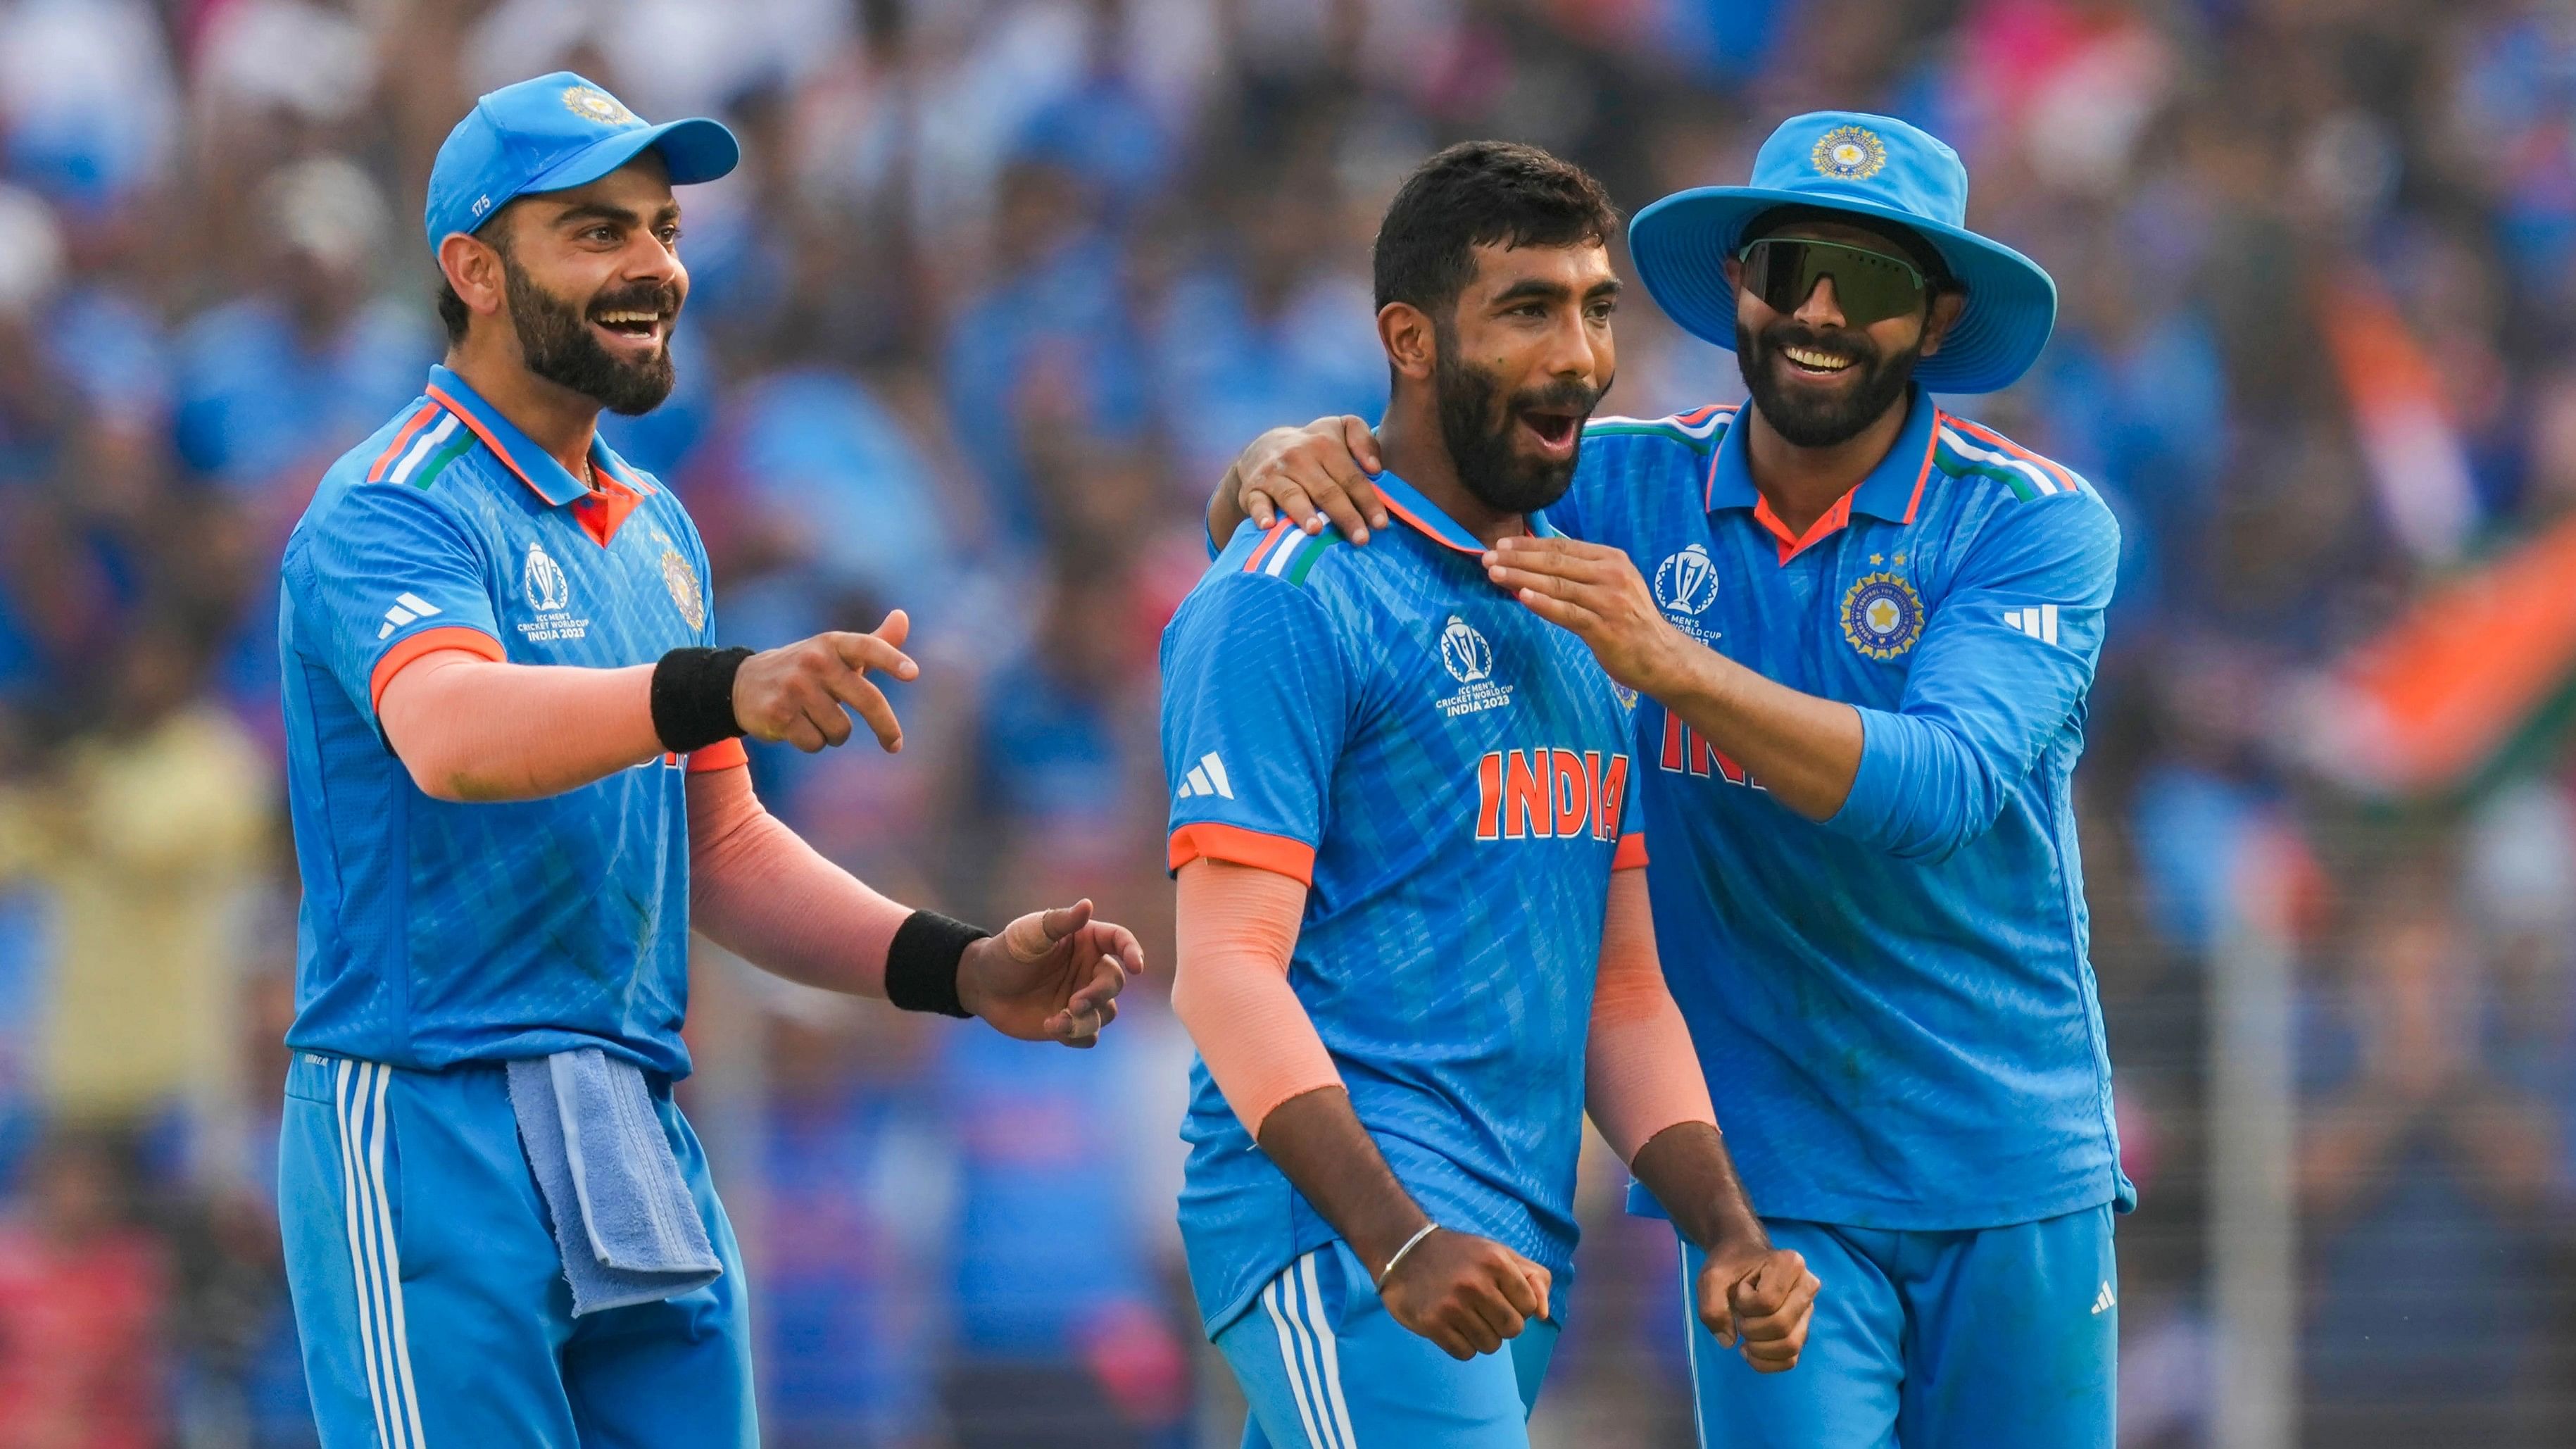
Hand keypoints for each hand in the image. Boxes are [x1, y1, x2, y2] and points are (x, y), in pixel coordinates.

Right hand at [731, 610, 917, 752]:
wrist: (745, 683)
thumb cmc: (807, 670)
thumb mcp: (837, 653)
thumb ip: (875, 642)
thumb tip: (902, 617)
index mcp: (833, 643)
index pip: (867, 646)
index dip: (891, 660)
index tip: (913, 674)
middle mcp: (815, 661)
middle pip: (866, 699)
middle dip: (886, 727)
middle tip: (895, 745)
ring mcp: (795, 687)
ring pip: (840, 729)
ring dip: (834, 734)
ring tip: (817, 720)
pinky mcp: (779, 713)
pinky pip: (815, 742)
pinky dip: (813, 742)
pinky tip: (798, 728)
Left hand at [957, 899, 1144, 1047]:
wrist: (983, 987)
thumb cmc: (1008, 952)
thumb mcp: (1030, 934)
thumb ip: (1060, 922)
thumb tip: (1087, 905)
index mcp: (1087, 941)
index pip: (1119, 941)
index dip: (1132, 951)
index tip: (1136, 966)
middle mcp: (1089, 969)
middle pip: (1114, 982)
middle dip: (1098, 994)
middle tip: (1075, 1003)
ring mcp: (1082, 997)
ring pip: (1106, 1012)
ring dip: (1087, 1020)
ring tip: (1058, 1021)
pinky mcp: (1071, 1023)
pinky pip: (1090, 1036)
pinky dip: (1078, 1036)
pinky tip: (1055, 1028)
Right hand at [1232, 416, 1389, 542]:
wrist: (1264, 448)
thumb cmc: (1314, 446)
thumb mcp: (1339, 429)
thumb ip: (1363, 440)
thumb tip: (1375, 468)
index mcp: (1324, 445)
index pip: (1351, 477)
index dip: (1367, 501)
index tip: (1381, 524)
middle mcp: (1298, 457)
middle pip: (1326, 491)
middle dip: (1345, 515)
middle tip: (1361, 539)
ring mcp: (1274, 474)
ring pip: (1292, 495)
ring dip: (1304, 513)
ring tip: (1316, 530)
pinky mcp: (1253, 489)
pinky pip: (1257, 502)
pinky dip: (1261, 513)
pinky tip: (1268, 525)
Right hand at [1377, 1228, 1552, 1359]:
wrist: (1405, 1252)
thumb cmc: (1460, 1255)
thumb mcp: (1500, 1253)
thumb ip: (1532, 1278)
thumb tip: (1543, 1314)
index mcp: (1496, 1261)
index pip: (1528, 1306)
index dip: (1516, 1305)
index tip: (1500, 1295)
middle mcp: (1475, 1283)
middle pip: (1513, 1330)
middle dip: (1502, 1324)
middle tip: (1483, 1309)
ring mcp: (1453, 1305)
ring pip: (1490, 1345)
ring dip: (1482, 1336)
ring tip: (1466, 1316)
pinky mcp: (1433, 1324)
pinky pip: (1465, 1353)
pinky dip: (1462, 1345)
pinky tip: (1451, 1325)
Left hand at [1484, 537, 1691, 693]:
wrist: (1661, 656)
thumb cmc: (1630, 621)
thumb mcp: (1613, 586)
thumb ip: (1582, 573)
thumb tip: (1537, 563)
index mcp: (1612, 559)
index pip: (1563, 546)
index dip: (1529, 545)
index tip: (1501, 546)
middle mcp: (1611, 575)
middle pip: (1556, 562)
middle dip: (1518, 559)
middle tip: (1487, 558)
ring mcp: (1608, 601)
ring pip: (1557, 584)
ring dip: (1522, 577)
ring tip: (1495, 574)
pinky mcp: (1604, 627)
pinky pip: (1567, 613)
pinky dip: (1543, 603)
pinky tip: (1522, 596)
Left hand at [1696, 1243, 1818, 1372]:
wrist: (1740, 1261)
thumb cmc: (1729, 1266)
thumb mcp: (1711, 1279)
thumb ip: (1712, 1308)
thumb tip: (1729, 1342)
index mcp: (1790, 1264)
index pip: (1767, 1302)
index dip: (1745, 1304)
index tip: (1740, 1290)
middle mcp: (1808, 1286)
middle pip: (1781, 1326)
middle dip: (1751, 1328)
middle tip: (1740, 1314)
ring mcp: (1808, 1311)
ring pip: (1790, 1346)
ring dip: (1758, 1347)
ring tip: (1745, 1331)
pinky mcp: (1803, 1330)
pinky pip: (1790, 1360)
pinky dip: (1766, 1362)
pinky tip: (1750, 1351)